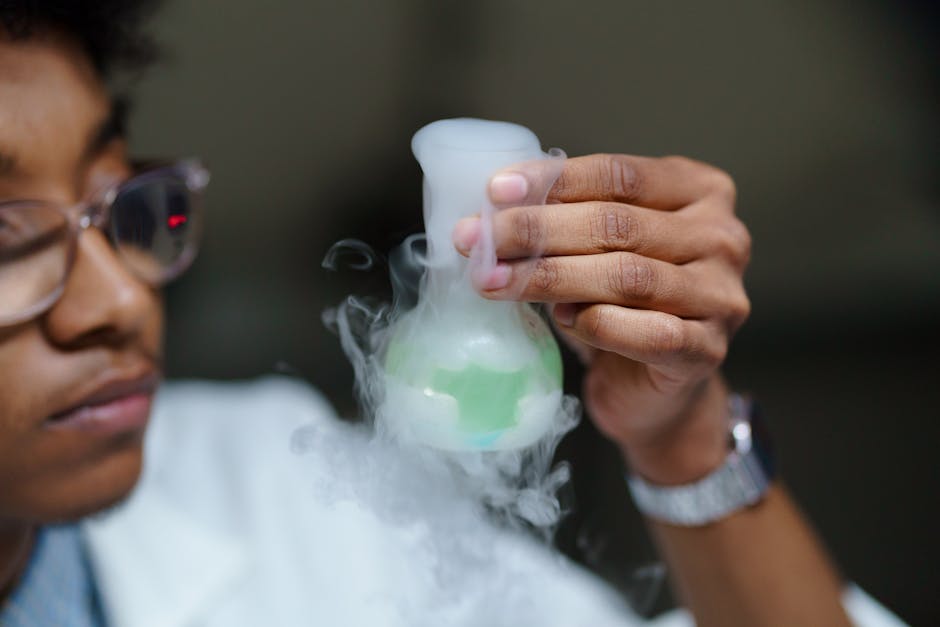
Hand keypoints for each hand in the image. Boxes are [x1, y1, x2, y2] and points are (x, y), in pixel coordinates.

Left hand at [452, 154, 750, 484]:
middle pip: (618, 224)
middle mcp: (721, 237)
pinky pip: (646, 332)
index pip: (620, 175)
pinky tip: (561, 321)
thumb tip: (493, 207)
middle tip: (478, 240)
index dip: (554, 181)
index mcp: (699, 191)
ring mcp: (721, 295)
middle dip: (537, 231)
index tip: (495, 191)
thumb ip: (568, 219)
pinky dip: (594, 324)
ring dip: (550, 278)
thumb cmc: (623, 305)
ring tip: (495, 282)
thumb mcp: (599, 248)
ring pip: (627, 276)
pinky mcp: (707, 349)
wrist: (656, 390)